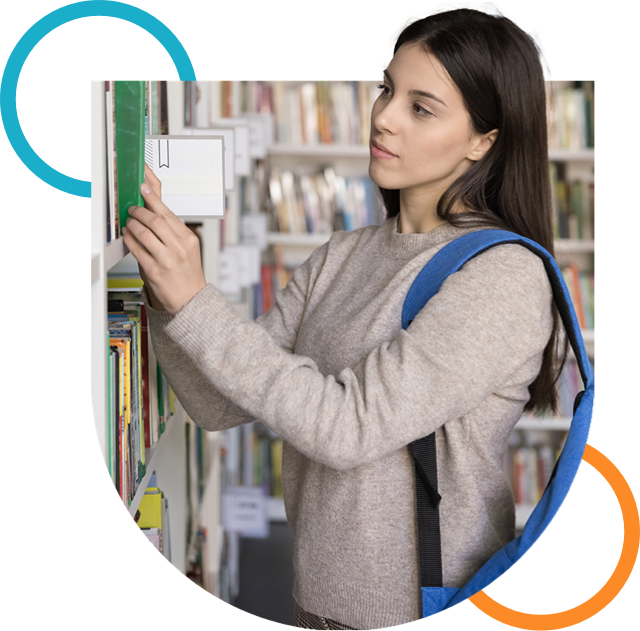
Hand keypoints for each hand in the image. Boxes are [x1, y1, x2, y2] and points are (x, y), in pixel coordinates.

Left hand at [123, 167, 206, 315]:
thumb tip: (154, 214)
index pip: (168, 213)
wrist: (190, 299)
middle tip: (132, 208)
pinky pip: (136, 249)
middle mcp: (179, 247)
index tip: (144, 188)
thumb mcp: (187, 248)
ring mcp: (166, 259)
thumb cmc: (187, 274)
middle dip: (139, 211)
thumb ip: (172, 232)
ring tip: (129, 222)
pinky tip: (127, 235)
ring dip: (132, 224)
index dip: (153, 198)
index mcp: (188, 239)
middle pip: (154, 220)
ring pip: (143, 233)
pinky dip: (129, 239)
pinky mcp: (154, 270)